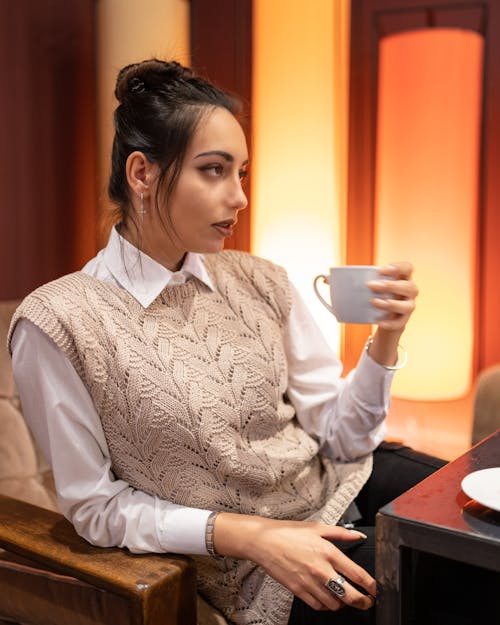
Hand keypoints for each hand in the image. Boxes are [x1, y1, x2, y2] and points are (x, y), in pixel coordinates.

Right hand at [214, 513, 375, 611]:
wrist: (264, 541)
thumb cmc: (288, 532)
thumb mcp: (317, 528)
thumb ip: (341, 533)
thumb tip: (358, 537)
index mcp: (328, 552)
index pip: (357, 575)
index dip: (372, 586)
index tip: (376, 589)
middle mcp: (321, 570)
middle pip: (350, 596)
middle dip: (363, 602)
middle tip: (367, 601)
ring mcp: (310, 582)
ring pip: (335, 604)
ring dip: (343, 603)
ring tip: (345, 598)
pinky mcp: (298, 591)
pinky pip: (319, 606)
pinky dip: (326, 605)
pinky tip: (327, 598)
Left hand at [367, 261, 417, 332]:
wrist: (382, 316)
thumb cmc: (378, 294)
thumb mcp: (375, 286)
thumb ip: (369, 281)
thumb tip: (349, 282)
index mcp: (403, 278)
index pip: (408, 268)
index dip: (398, 268)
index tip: (380, 271)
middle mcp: (410, 291)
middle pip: (409, 287)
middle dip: (390, 286)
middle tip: (371, 286)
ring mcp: (409, 306)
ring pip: (408, 306)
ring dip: (390, 304)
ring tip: (373, 302)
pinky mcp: (404, 320)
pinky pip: (400, 323)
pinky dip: (390, 323)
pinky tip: (379, 322)